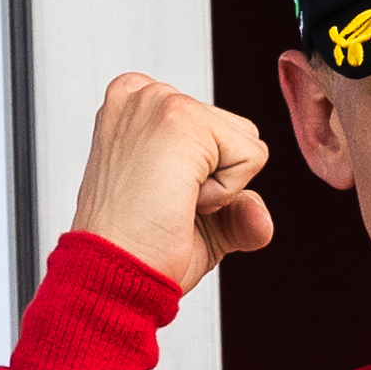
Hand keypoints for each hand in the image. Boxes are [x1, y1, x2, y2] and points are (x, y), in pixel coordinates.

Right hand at [66, 74, 275, 292]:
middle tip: (164, 203)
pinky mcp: (181, 117)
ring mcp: (159, 101)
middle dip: (215, 179)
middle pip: (234, 131)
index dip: (203, 177)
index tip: (157, 197)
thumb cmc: (136, 251)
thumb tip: (260, 219)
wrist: (111, 275)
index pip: (214, 129)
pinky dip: (226, 192)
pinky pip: (251, 155)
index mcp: (135, 107)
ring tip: (171, 200)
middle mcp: (142, 94)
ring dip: (221, 187)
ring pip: (246, 139)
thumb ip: (236, 210)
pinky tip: (180, 200)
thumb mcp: (198, 223)